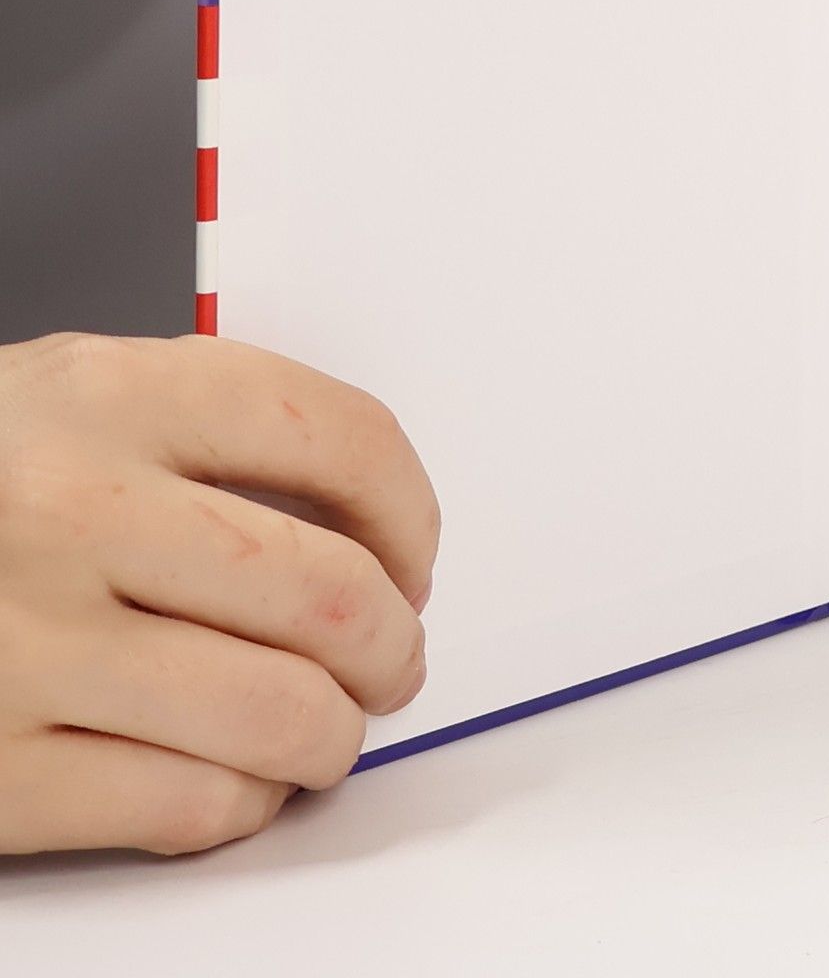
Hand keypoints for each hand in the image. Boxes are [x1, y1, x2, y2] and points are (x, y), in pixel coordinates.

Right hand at [0, 331, 438, 854]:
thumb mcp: (71, 397)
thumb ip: (209, 431)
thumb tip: (372, 521)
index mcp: (106, 396)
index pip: (336, 437)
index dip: (409, 509)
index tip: (414, 551)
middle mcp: (67, 512)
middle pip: (327, 592)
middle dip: (393, 642)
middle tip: (392, 657)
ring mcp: (21, 648)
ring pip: (276, 713)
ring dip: (335, 735)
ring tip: (329, 725)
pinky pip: (187, 806)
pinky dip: (243, 802)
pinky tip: (233, 774)